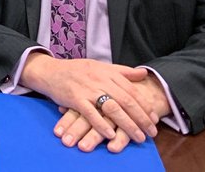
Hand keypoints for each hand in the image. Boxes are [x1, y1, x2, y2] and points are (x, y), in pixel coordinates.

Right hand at [21, 54, 158, 145]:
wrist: (50, 71)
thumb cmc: (76, 71)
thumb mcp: (99, 66)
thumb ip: (122, 71)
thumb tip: (144, 73)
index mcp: (107, 72)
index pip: (132, 90)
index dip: (145, 105)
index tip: (155, 119)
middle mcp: (99, 79)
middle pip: (126, 100)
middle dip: (141, 118)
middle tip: (152, 132)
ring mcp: (87, 89)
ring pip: (112, 108)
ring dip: (127, 125)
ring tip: (138, 137)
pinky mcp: (75, 98)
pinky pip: (91, 113)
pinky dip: (102, 125)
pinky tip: (111, 134)